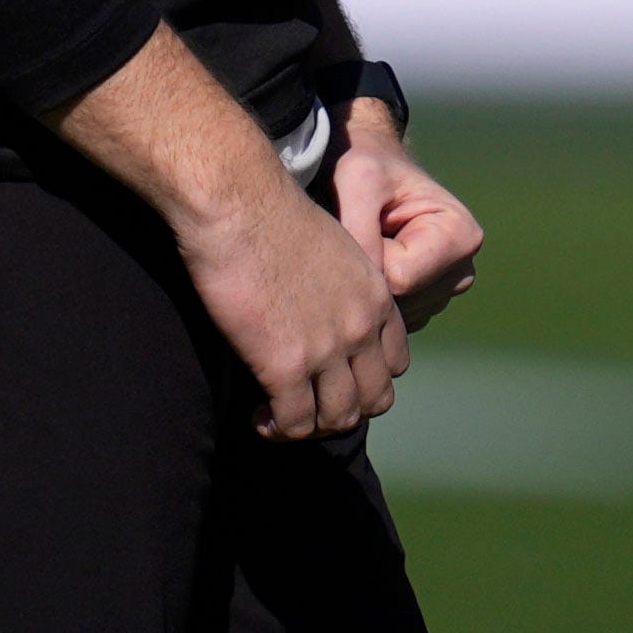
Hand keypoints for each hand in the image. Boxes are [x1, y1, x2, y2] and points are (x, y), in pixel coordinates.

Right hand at [176, 171, 409, 440]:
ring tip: (278, 416)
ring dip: (310, 426)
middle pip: (374, 400)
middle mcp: (360, 327)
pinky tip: (257, 416)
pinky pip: (295, 424)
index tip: (330, 378)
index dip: (364, 379)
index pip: (394, 363)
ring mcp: (326, 350)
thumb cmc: (269, 213)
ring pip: (338, 419)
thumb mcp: (330, 245)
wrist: (239, 202)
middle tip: (306, 405)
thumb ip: (336, 283)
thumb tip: (317, 304)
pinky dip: (278, 429)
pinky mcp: (284, 365)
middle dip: (342, 410)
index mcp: (375, 296)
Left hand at [332, 100, 484, 331]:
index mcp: (461, 236)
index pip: (400, 279)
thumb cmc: (367, 166)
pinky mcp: (425, 304)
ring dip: (369, 284)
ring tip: (368, 244)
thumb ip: (360, 231)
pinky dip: (372, 295)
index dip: (370, 256)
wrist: (369, 170)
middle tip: (362, 232)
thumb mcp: (359, 181)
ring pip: (393, 315)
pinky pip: (389, 320)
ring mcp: (446, 291)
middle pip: (400, 302)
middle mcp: (462, 270)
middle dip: (369, 273)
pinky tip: (371, 262)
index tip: (365, 222)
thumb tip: (366, 291)